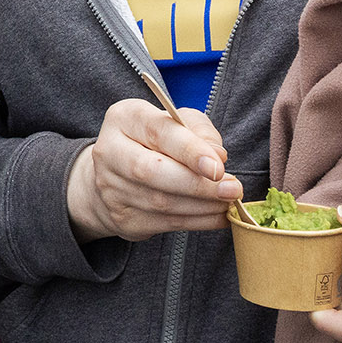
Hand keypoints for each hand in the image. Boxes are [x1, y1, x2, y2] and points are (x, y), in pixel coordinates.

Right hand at [66, 99, 244, 241]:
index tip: (219, 167)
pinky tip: (217, 215)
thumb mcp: (178, 122)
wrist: (117, 175)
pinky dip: (198, 222)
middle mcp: (110, 152)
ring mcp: (111, 189)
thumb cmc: (155, 142)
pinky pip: (164, 223)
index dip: (190, 150)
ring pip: (161, 202)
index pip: (158, 132)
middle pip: (152, 172)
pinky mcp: (121, 218)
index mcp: (124, 119)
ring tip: (229, 202)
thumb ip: (200, 131)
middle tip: (232, 189)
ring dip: (203, 206)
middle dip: (198, 184)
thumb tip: (218, 156)